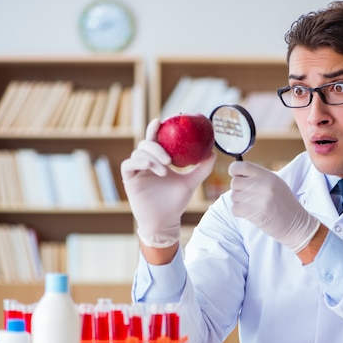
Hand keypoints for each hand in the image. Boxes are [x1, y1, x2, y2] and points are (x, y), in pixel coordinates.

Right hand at [121, 119, 215, 247]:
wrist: (166, 221)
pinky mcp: (129, 180)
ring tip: (165, 171)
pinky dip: (139, 163)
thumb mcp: (191, 182)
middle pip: (145, 144)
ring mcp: (136, 171)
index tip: (162, 121)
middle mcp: (145, 163)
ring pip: (138, 153)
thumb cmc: (176, 202)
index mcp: (158, 160)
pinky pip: (129, 165)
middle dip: (156, 146)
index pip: (155, 140)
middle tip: (169, 159)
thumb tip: (213, 153)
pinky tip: (151, 168)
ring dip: (152, 158)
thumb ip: (202, 168)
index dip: (155, 129)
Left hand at [228, 161, 319, 252]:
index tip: (235, 175)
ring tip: (254, 205)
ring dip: (240, 202)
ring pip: (234, 196)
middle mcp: (263, 185)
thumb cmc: (284, 204)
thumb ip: (258, 177)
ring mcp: (259, 199)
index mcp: (268, 176)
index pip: (241, 166)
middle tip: (249, 196)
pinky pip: (235, 209)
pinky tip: (252, 213)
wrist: (296, 224)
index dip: (234, 170)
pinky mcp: (254, 213)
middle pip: (235, 182)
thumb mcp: (276, 184)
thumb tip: (237, 175)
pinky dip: (240, 212)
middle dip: (238, 190)